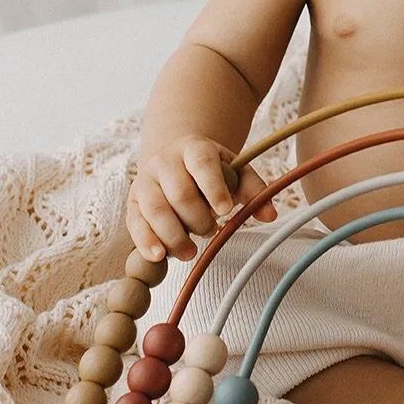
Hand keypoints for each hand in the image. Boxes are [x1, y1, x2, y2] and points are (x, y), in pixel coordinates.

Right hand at [127, 136, 276, 261]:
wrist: (175, 159)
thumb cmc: (211, 170)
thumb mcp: (234, 170)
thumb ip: (253, 189)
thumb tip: (270, 214)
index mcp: (194, 147)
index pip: (202, 163)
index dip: (213, 187)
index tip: (225, 211)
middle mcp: (165, 161)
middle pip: (179, 193)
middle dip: (197, 219)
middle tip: (211, 231)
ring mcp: (145, 181)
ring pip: (155, 210)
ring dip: (175, 236)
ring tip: (191, 251)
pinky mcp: (133, 202)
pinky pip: (135, 223)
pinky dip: (146, 241)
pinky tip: (160, 255)